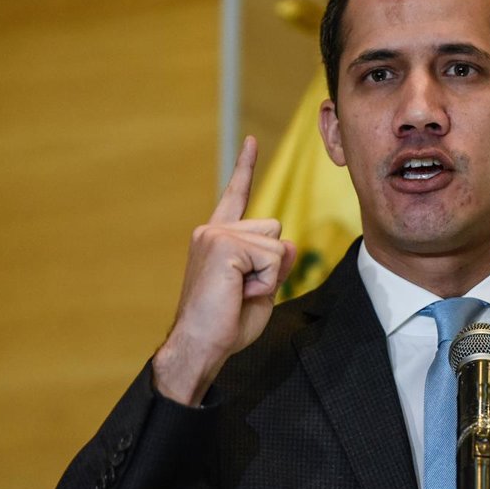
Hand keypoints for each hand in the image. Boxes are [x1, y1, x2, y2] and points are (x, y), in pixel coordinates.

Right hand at [152, 137, 296, 406]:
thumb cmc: (225, 326)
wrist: (199, 346)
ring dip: (267, 275)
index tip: (252, 141)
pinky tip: (237, 293)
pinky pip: (270, 259)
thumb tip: (289, 245)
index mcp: (217, 238)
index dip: (245, 168)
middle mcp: (212, 230)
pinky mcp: (223, 245)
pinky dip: (263, 282)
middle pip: (274, 229)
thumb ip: (276, 266)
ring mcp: (215, 235)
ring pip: (274, 244)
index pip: (236, 197)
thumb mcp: (261, 292)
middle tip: (242, 291)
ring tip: (238, 293)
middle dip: (271, 264)